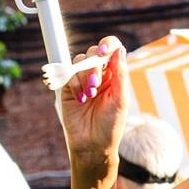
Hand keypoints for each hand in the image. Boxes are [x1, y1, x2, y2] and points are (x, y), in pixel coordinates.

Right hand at [54, 37, 128, 171]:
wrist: (92, 144)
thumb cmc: (111, 124)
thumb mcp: (120, 99)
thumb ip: (120, 73)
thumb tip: (119, 49)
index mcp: (115, 74)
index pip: (112, 49)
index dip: (108, 44)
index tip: (104, 51)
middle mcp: (99, 74)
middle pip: (94, 53)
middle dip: (94, 66)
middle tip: (95, 85)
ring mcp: (82, 80)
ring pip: (79, 61)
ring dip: (84, 76)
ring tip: (89, 96)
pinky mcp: (68, 88)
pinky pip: (68, 73)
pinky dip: (74, 83)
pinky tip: (80, 99)